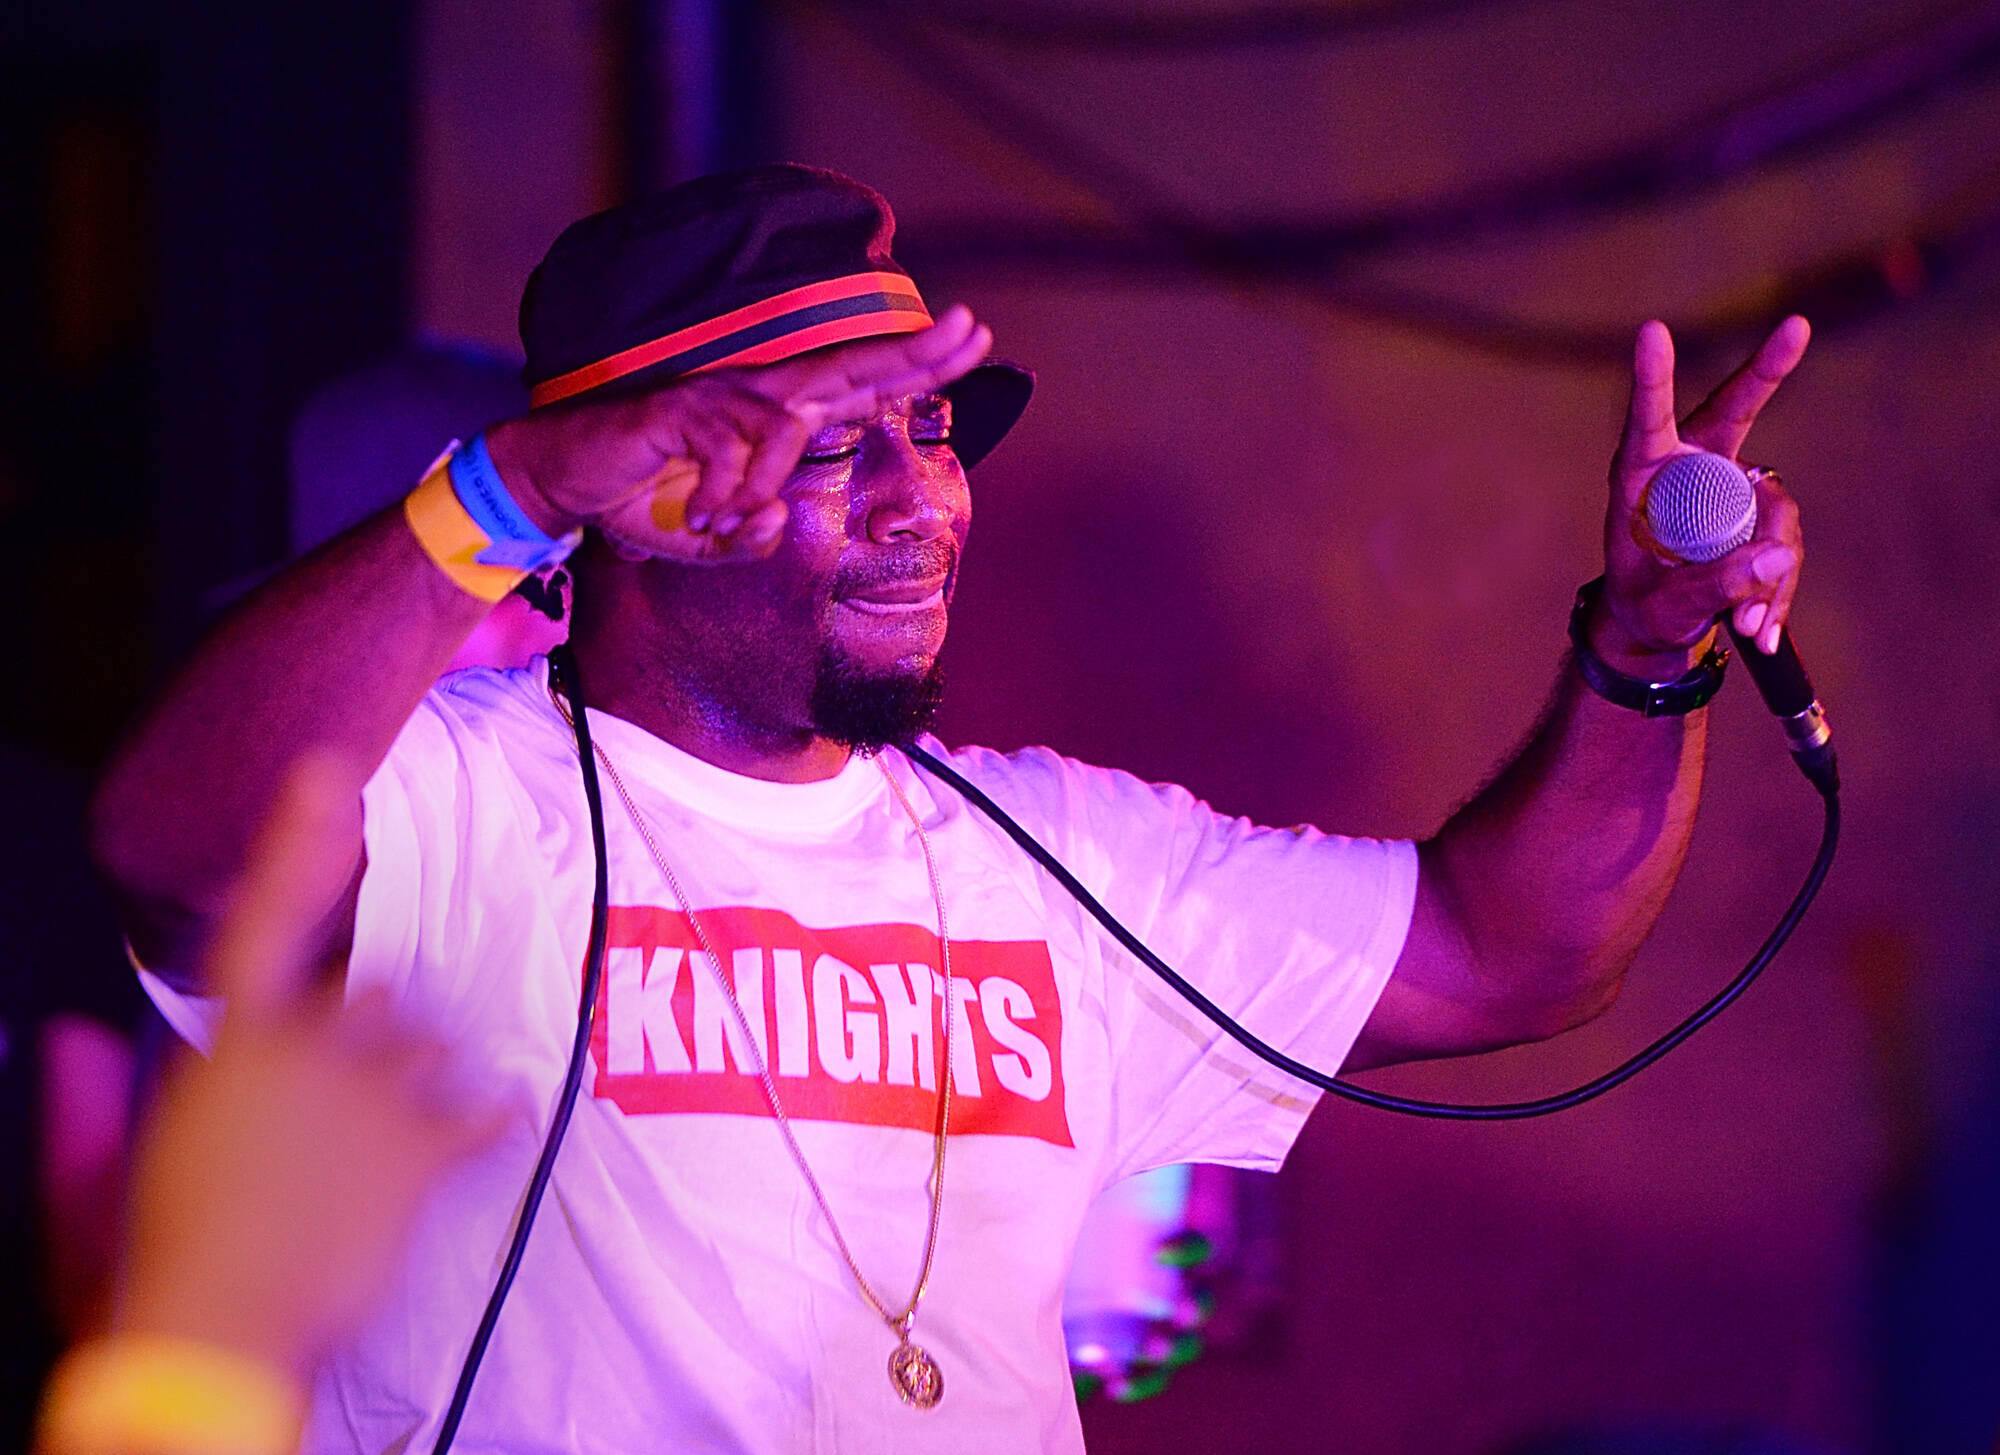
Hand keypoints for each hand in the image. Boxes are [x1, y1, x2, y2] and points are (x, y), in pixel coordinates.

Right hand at [118, 758, 503, 1379]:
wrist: (215, 1340)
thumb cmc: (152, 1263)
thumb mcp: (97, 1179)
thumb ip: (86, 1103)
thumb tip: (70, 1038)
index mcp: (229, 1047)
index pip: (262, 921)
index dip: (295, 842)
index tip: (329, 772)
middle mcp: (306, 1051)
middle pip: (376, 997)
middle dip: (376, 1037)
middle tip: (357, 1103)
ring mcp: (370, 1096)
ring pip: (436, 1046)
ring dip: (428, 1081)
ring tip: (395, 1141)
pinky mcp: (422, 1149)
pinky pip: (487, 1110)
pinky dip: (492, 1119)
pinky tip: (486, 1131)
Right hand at [485, 305, 993, 563]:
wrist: (563, 481)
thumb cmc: (642, 500)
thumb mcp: (710, 537)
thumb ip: (750, 538)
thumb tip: (773, 523)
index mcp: (775, 419)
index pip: (860, 386)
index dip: (917, 365)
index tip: (975, 341)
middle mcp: (757, 396)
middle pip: (851, 365)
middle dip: (916, 351)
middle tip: (975, 326)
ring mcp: (720, 396)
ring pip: (786, 426)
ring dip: (756, 488)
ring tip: (712, 521)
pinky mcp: (680, 409)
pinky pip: (729, 449)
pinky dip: (720, 492)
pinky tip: (695, 514)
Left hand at [1593, 316, 1809, 674]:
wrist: (1660, 626)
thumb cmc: (1643, 606)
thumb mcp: (1662, 609)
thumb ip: (1708, 587)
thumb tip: (1772, 558)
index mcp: (1641, 476)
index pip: (1648, 420)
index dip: (1652, 378)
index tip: (1651, 331)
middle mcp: (1689, 467)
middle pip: (1733, 411)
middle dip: (1766, 370)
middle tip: (1797, 327)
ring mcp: (1730, 485)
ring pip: (1774, 506)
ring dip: (1771, 570)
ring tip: (1747, 623)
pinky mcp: (1760, 511)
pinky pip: (1785, 541)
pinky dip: (1778, 587)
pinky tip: (1762, 628)